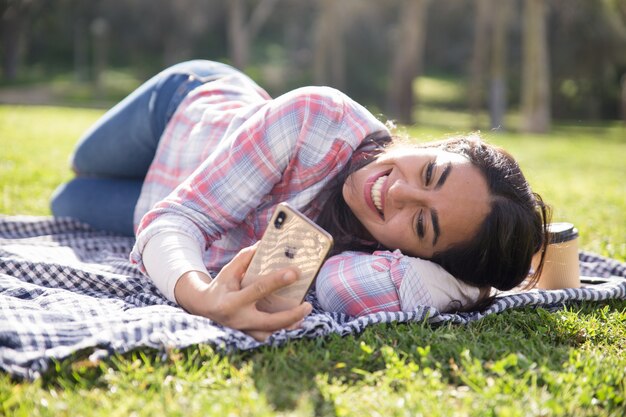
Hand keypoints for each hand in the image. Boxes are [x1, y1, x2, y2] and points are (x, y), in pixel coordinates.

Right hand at [174, 245, 311, 341]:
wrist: (205, 307)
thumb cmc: (221, 285)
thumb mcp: (229, 270)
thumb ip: (246, 258)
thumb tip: (265, 243)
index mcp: (232, 300)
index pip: (259, 289)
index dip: (277, 281)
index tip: (295, 273)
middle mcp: (239, 318)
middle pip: (270, 321)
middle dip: (292, 315)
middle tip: (308, 305)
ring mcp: (244, 330)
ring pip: (271, 332)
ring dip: (289, 324)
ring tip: (304, 312)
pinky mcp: (248, 334)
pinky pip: (268, 335)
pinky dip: (281, 328)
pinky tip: (293, 320)